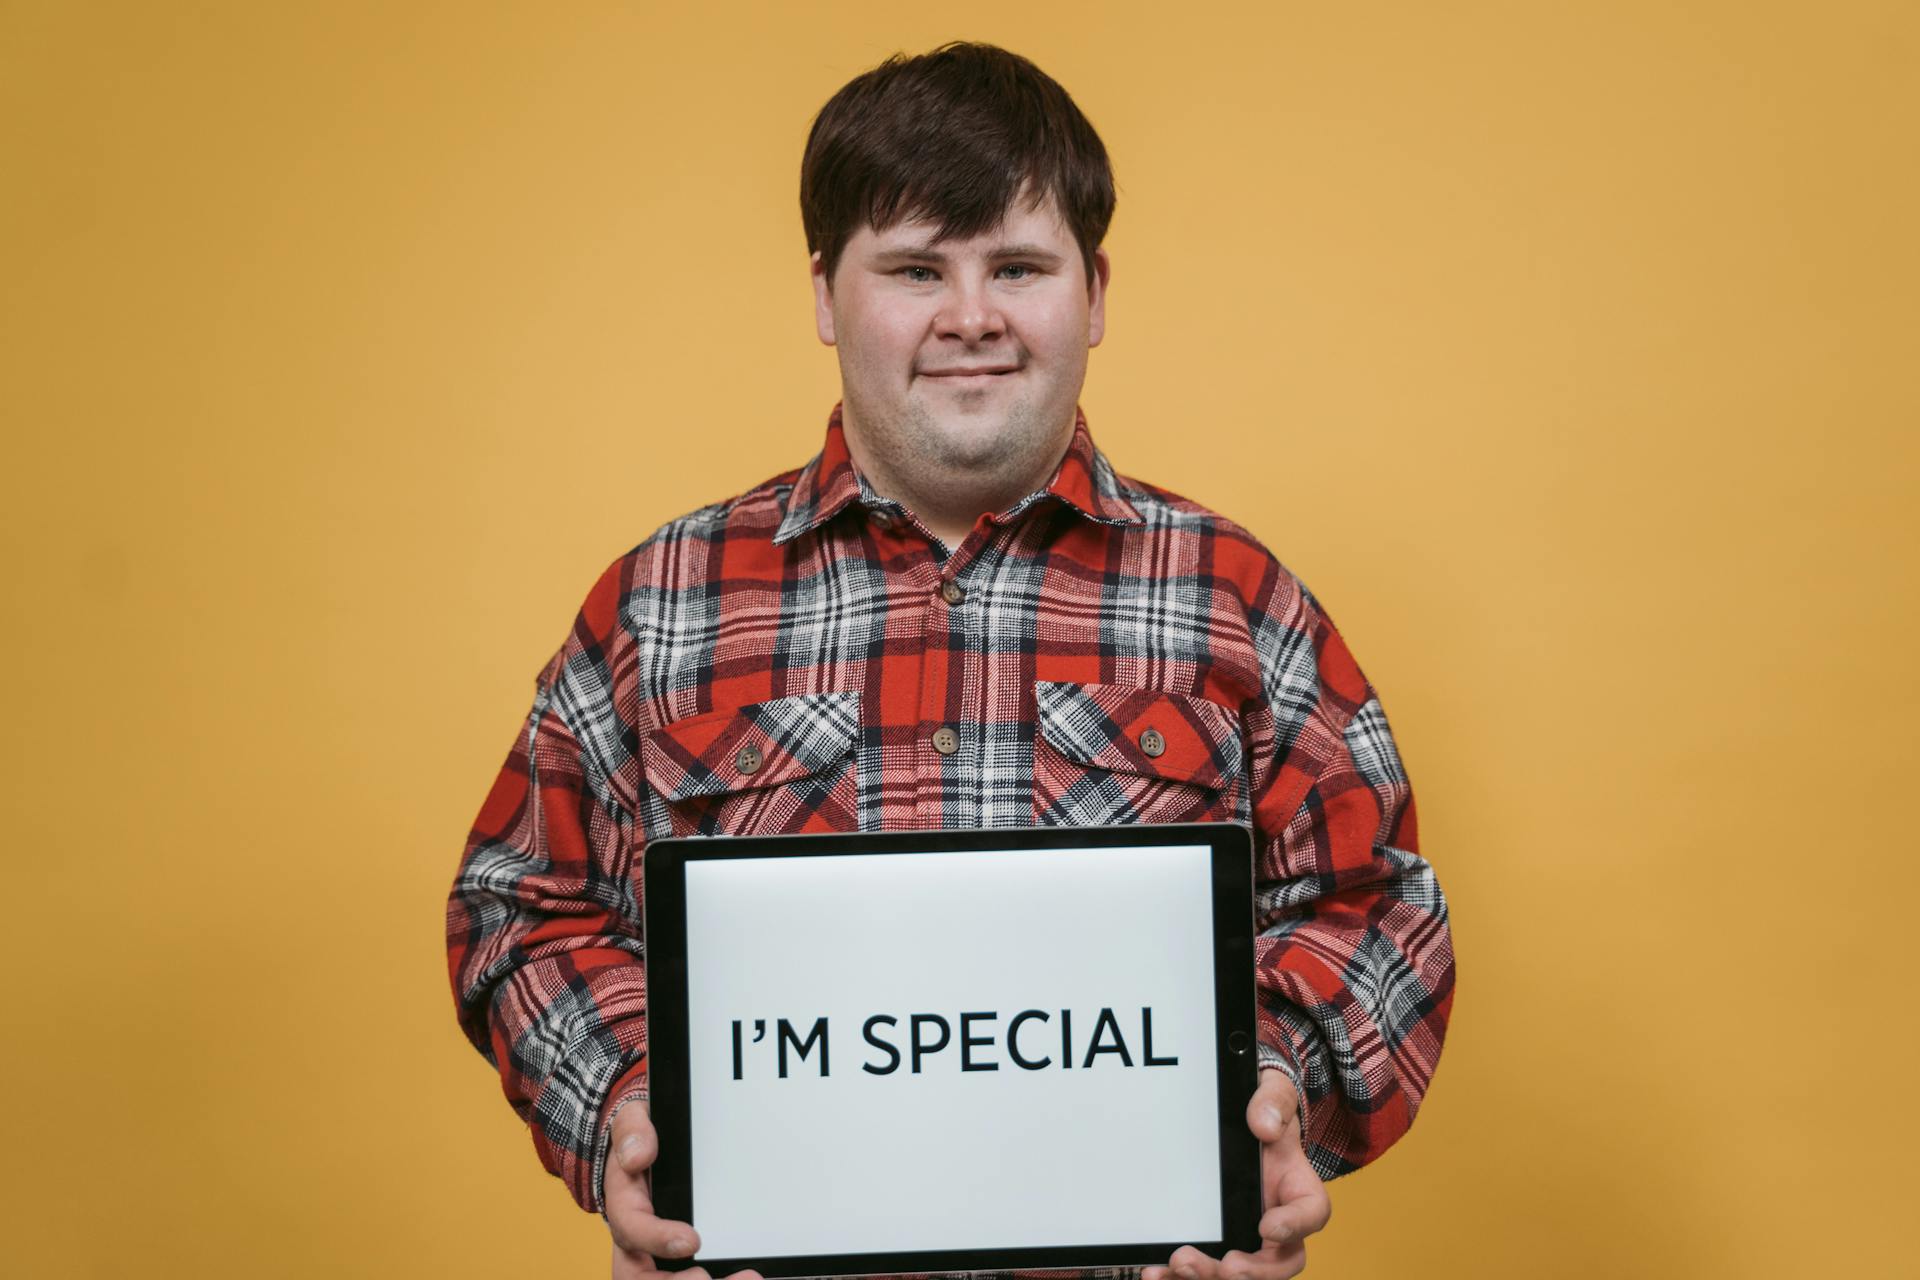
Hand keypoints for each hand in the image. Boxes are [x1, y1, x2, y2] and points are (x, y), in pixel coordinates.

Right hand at [604, 1099, 762, 1279]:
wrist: (646, 1146)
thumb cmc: (642, 1138)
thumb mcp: (632, 1121)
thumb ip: (632, 1132)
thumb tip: (637, 1156)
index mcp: (624, 1206)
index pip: (632, 1230)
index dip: (657, 1239)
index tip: (692, 1241)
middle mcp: (638, 1240)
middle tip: (719, 1278)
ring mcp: (659, 1254)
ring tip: (749, 1278)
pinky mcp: (681, 1260)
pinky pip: (692, 1278)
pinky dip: (722, 1278)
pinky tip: (749, 1275)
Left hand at [1142, 1068, 1330, 1279]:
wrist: (1242, 1121)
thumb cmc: (1263, 1113)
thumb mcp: (1272, 1094)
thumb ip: (1273, 1103)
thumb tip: (1263, 1125)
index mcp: (1300, 1191)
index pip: (1311, 1215)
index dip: (1294, 1227)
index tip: (1267, 1226)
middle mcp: (1279, 1225)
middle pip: (1276, 1263)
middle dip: (1250, 1272)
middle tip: (1225, 1267)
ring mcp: (1247, 1238)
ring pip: (1238, 1274)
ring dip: (1209, 1277)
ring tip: (1178, 1266)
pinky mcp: (1216, 1243)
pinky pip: (1204, 1269)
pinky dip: (1179, 1277)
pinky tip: (1154, 1272)